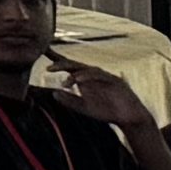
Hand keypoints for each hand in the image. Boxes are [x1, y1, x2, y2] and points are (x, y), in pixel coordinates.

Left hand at [37, 50, 155, 139]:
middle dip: (62, 64)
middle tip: (48, 68)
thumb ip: (70, 101)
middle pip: (75, 65)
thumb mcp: (84, 108)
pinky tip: (79, 80)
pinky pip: (100, 76)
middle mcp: (92, 75)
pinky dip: (89, 76)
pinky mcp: (114, 80)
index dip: (56, 59)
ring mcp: (103, 76)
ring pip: (87, 69)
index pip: (68, 67)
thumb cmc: (106, 111)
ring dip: (75, 73)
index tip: (43, 51)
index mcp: (84, 80)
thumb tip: (54, 94)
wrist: (128, 118)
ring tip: (66, 80)